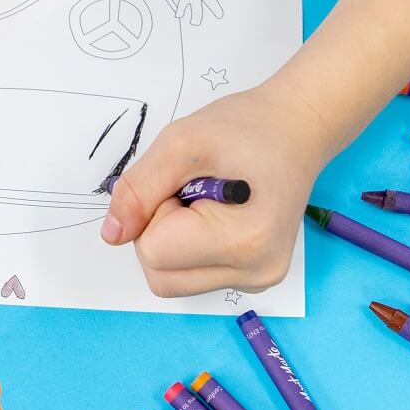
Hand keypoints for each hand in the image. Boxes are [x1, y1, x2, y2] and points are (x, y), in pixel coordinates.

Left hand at [100, 73, 330, 296]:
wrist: (297, 129)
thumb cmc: (246, 128)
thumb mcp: (181, 142)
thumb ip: (139, 190)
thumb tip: (112, 235)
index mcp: (245, 242)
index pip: (154, 252)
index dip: (156, 211)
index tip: (187, 182)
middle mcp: (256, 273)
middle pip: (159, 276)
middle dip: (159, 230)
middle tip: (193, 191)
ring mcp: (257, 281)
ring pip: (171, 280)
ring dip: (171, 240)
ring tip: (205, 202)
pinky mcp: (252, 279)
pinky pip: (191, 275)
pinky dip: (188, 247)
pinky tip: (216, 217)